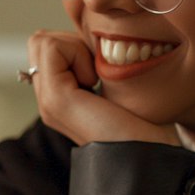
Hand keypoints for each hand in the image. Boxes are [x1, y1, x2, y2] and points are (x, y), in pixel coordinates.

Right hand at [26, 31, 178, 147]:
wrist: (155, 157)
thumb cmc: (149, 125)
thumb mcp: (121, 86)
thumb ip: (100, 66)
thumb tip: (94, 37)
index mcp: (62, 97)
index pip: (47, 45)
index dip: (77, 44)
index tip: (104, 71)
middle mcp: (49, 100)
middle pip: (39, 41)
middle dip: (72, 43)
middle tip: (99, 72)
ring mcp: (49, 102)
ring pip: (41, 41)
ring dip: (74, 48)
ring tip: (97, 79)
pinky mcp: (56, 100)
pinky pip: (51, 48)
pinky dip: (77, 54)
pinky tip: (95, 82)